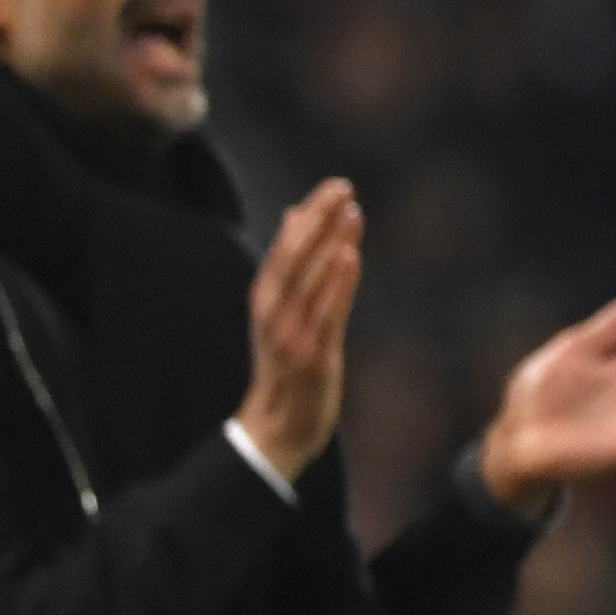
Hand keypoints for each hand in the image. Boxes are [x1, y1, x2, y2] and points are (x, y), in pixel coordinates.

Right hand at [234, 179, 361, 479]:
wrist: (277, 427)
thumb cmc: (285, 365)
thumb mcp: (281, 311)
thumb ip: (293, 264)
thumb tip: (293, 213)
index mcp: (264, 298)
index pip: (285, 246)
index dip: (309, 215)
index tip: (334, 187)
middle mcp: (272, 312)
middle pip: (293, 256)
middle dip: (318, 220)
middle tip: (343, 188)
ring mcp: (290, 335)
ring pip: (311, 280)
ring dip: (331, 244)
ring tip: (352, 212)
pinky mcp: (312, 356)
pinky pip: (326, 313)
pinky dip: (337, 283)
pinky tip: (350, 256)